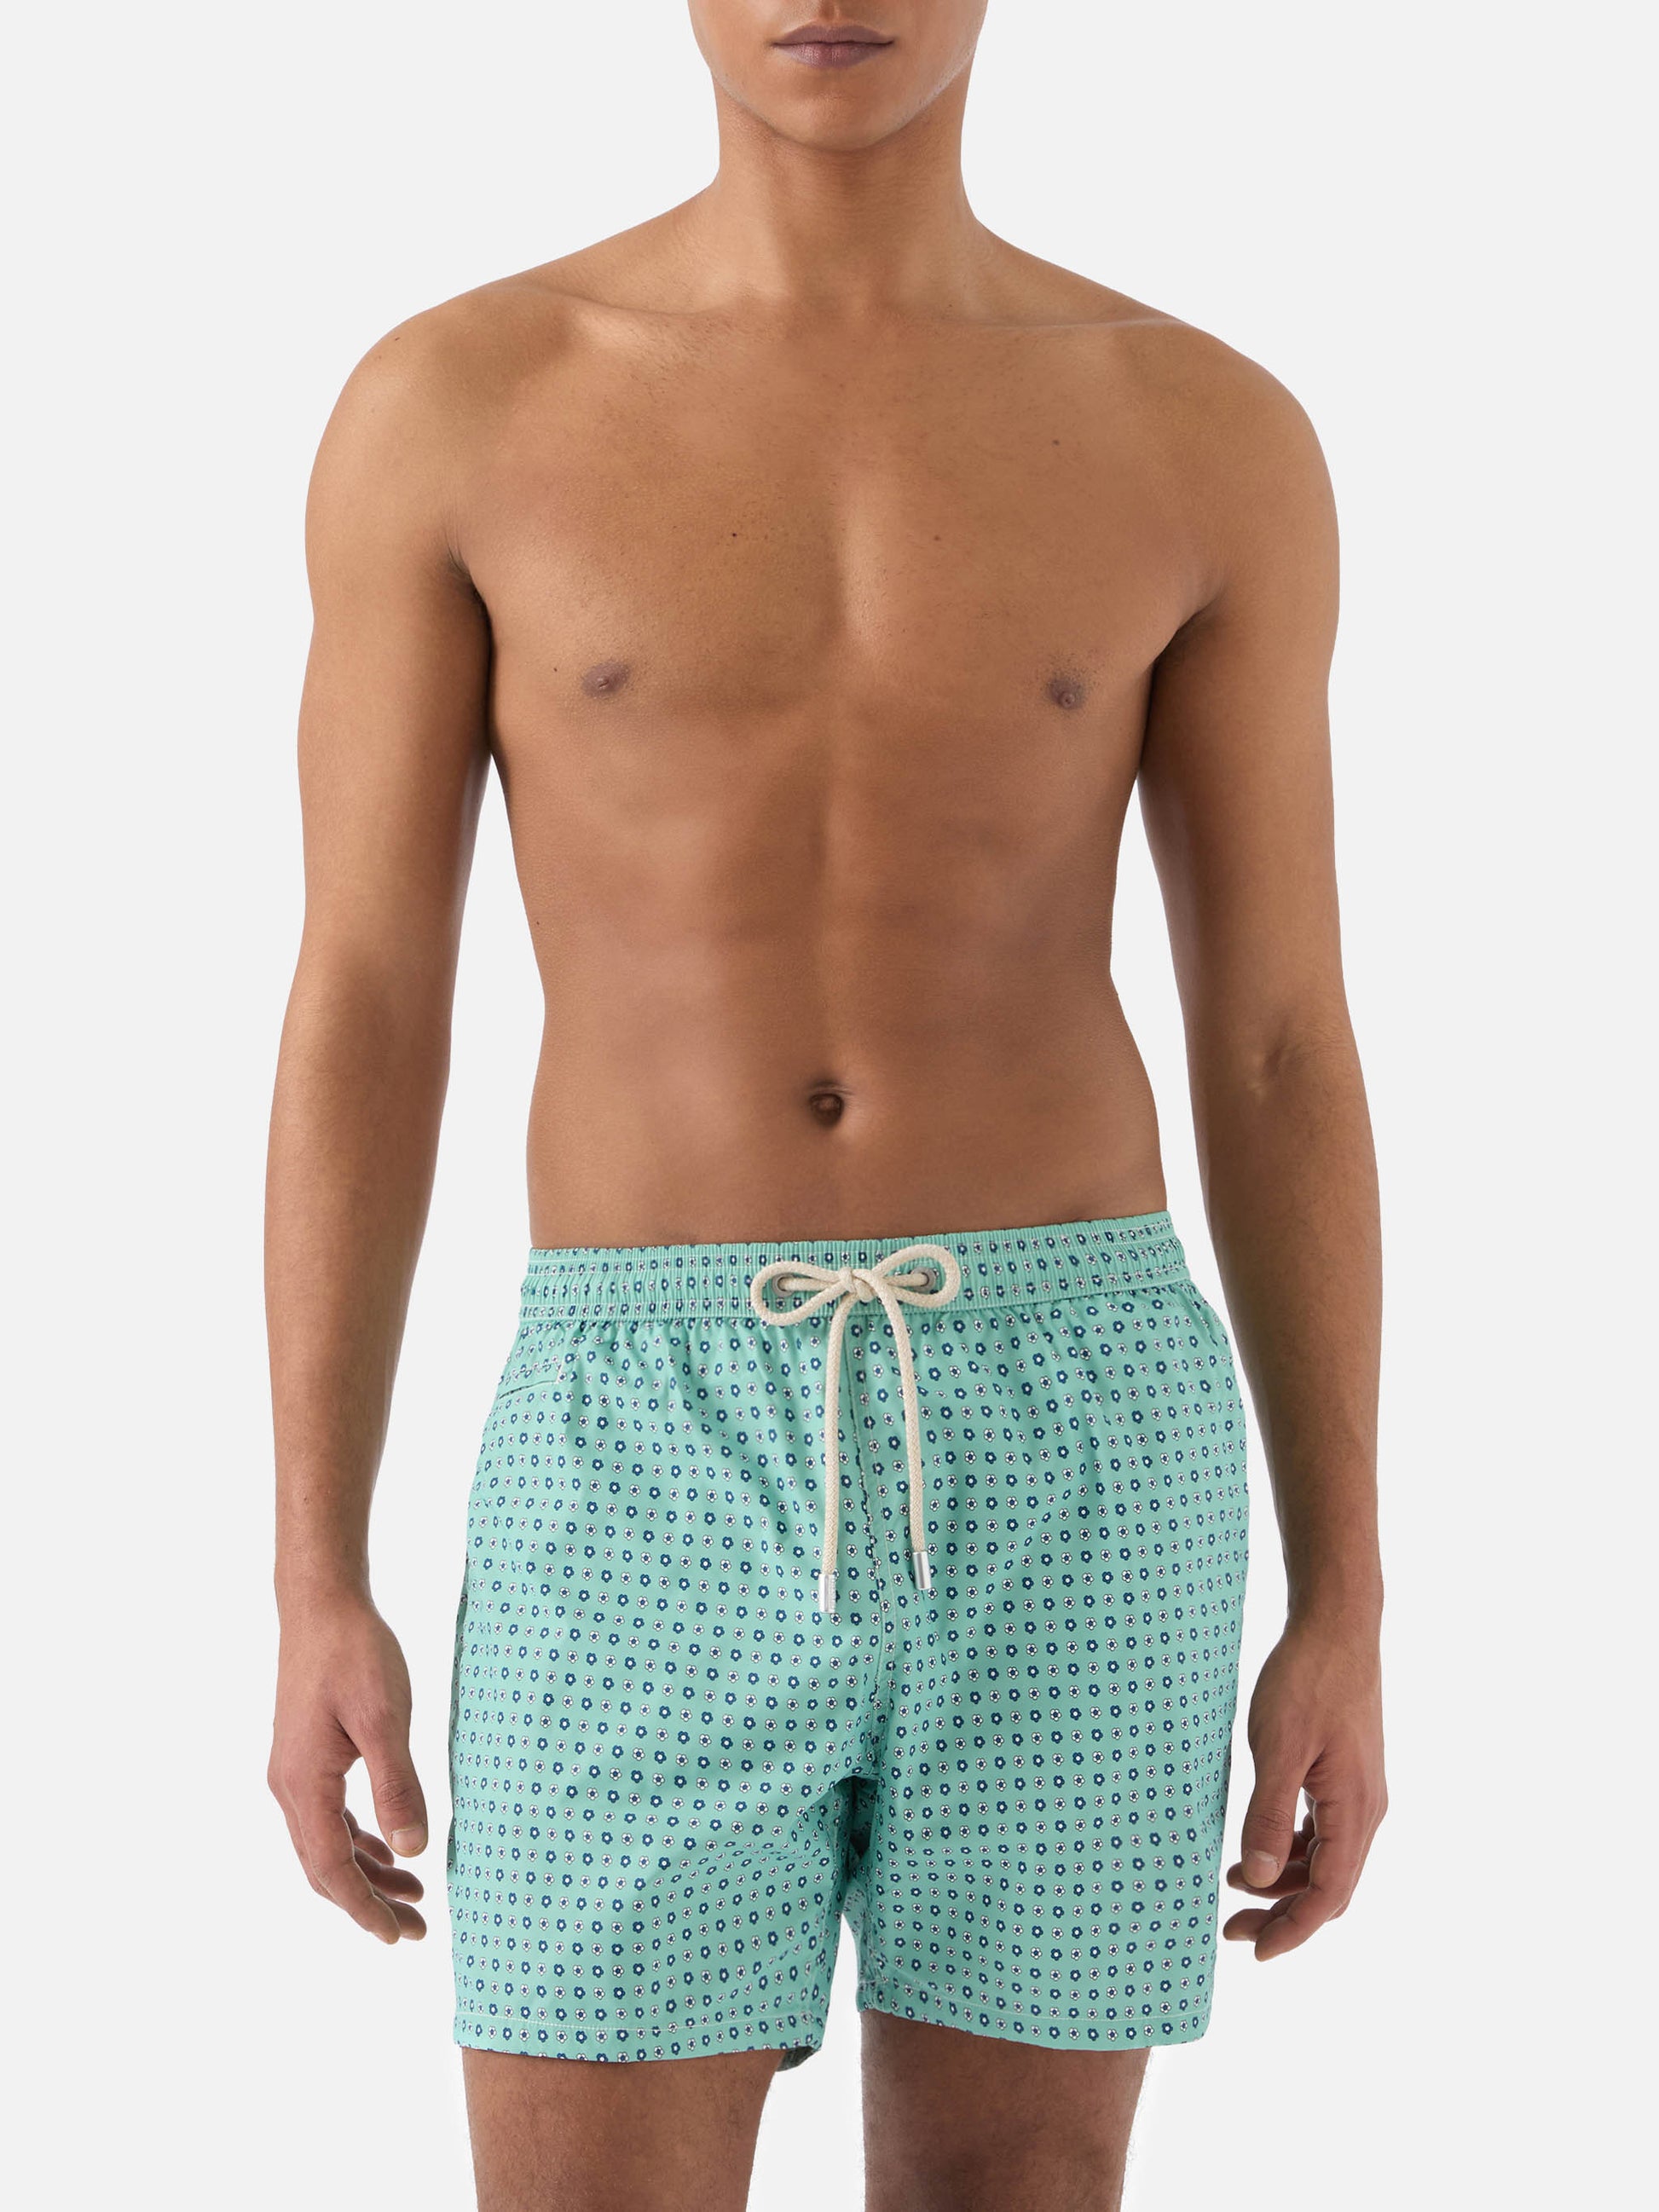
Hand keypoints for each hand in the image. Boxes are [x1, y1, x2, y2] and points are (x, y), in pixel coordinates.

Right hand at [269, 1593, 428, 1941]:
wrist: (322, 1605)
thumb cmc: (355, 1653)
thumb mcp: (385, 1719)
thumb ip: (398, 1785)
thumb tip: (412, 1852)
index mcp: (304, 1785)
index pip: (331, 1870)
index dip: (365, 1909)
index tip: (400, 1937)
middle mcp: (289, 1787)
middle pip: (325, 1867)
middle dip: (368, 1902)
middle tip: (417, 1928)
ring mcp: (294, 1773)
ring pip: (326, 1844)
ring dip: (366, 1873)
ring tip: (413, 1893)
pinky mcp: (306, 1757)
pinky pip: (328, 1817)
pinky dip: (357, 1841)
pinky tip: (386, 1847)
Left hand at [1223, 1614, 1385, 1959]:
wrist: (1336, 1626)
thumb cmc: (1306, 1680)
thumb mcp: (1276, 1748)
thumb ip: (1267, 1816)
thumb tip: (1256, 1879)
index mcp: (1355, 1812)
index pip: (1328, 1897)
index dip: (1292, 1930)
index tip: (1254, 1952)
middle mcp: (1366, 1810)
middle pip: (1330, 1887)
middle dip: (1284, 1914)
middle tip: (1231, 1926)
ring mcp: (1358, 1793)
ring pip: (1325, 1860)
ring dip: (1284, 1881)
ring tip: (1234, 1885)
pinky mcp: (1345, 1775)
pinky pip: (1321, 1831)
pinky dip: (1290, 1848)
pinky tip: (1257, 1848)